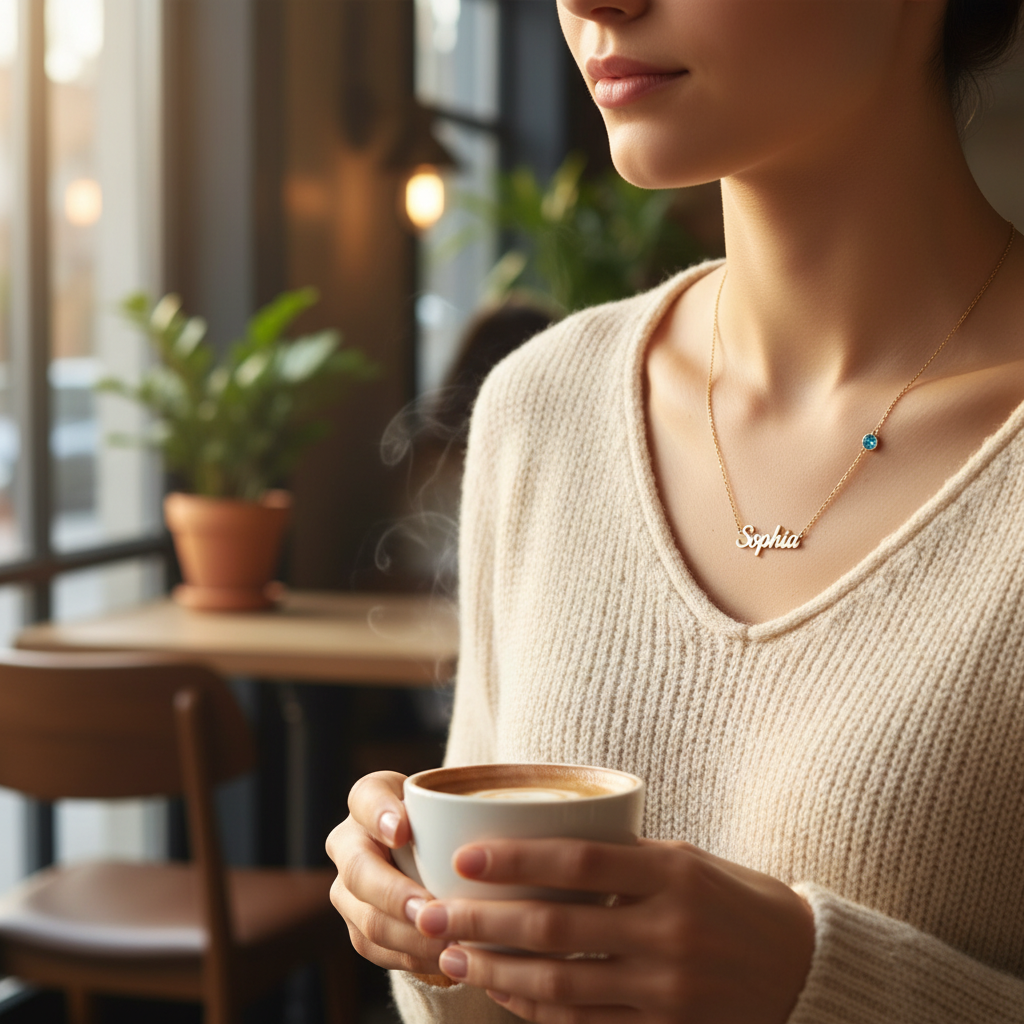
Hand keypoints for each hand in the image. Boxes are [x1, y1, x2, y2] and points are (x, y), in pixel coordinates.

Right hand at [326, 771, 447, 974]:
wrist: (431, 850)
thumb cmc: (446, 817)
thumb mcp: (451, 799)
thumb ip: (460, 802)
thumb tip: (495, 819)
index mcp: (368, 800)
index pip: (365, 799)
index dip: (379, 815)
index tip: (401, 830)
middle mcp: (348, 843)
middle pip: (359, 871)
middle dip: (393, 894)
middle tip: (428, 909)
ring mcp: (347, 889)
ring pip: (367, 920)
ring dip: (407, 936)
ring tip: (445, 942)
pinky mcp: (358, 927)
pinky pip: (378, 950)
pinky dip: (412, 958)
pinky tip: (444, 958)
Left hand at [411, 838, 814, 1022]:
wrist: (803, 967)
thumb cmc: (732, 898)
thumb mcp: (685, 861)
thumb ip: (622, 860)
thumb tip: (540, 854)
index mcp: (673, 873)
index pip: (579, 861)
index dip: (516, 859)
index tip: (463, 858)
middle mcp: (669, 931)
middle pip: (555, 927)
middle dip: (483, 922)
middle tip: (431, 914)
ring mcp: (668, 989)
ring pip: (561, 984)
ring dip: (497, 973)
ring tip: (451, 959)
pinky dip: (537, 1011)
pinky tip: (503, 995)